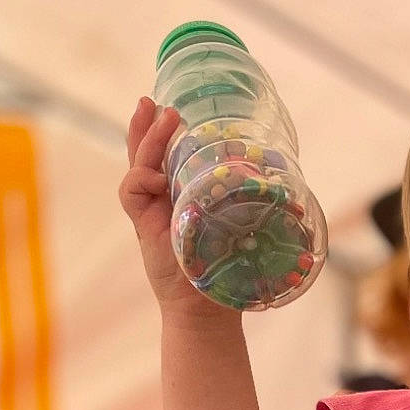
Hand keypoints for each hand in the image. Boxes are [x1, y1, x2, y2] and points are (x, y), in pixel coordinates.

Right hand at [117, 96, 221, 316]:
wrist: (206, 308)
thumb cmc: (224, 268)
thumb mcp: (236, 224)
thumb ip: (242, 199)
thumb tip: (277, 167)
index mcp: (179, 196)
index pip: (167, 157)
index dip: (163, 133)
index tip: (170, 106)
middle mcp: (160, 200)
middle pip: (145, 154)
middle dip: (148, 126)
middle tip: (155, 101)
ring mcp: (149, 210)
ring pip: (138, 165)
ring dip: (148, 140)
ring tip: (164, 116)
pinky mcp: (142, 224)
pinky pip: (131, 190)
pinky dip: (141, 177)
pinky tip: (158, 178)